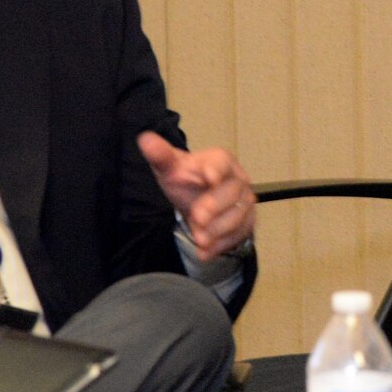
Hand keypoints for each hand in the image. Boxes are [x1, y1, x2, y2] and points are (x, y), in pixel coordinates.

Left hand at [138, 132, 254, 257]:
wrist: (198, 203)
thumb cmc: (186, 181)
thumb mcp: (170, 169)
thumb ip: (161, 156)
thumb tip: (145, 139)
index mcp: (221, 161)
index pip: (222, 162)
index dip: (217, 169)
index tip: (209, 177)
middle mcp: (238, 180)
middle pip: (232, 192)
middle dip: (215, 206)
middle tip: (197, 218)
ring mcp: (244, 203)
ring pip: (238, 217)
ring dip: (218, 230)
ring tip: (200, 240)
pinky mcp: (246, 223)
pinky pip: (239, 235)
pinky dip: (221, 246)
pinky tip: (205, 252)